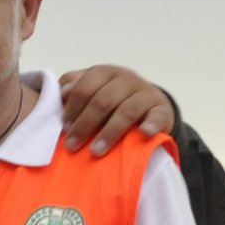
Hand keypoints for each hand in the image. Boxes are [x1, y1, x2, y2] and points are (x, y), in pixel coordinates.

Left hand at [58, 66, 174, 155]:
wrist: (149, 105)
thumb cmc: (112, 100)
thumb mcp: (92, 90)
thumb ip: (76, 89)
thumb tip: (63, 92)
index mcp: (105, 72)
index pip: (84, 87)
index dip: (72, 109)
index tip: (65, 128)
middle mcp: (126, 79)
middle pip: (102, 100)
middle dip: (84, 124)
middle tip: (72, 145)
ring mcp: (145, 93)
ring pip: (126, 111)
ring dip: (109, 132)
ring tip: (96, 151)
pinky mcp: (162, 109)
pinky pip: (157, 116)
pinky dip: (150, 124)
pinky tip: (143, 133)